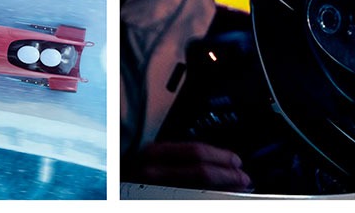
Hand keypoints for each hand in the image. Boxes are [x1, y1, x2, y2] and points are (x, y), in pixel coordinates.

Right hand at [125, 141, 253, 191]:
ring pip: (202, 192)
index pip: (196, 152)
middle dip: (229, 176)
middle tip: (244, 177)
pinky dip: (213, 200)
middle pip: (202, 173)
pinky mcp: (162, 202)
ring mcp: (158, 192)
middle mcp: (155, 174)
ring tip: (239, 190)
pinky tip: (222, 198)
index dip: (221, 157)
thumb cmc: (132, 176)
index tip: (236, 160)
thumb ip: (177, 157)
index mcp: (153, 154)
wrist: (109, 191)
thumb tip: (215, 160)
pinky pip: (195, 201)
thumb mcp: (152, 159)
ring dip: (226, 191)